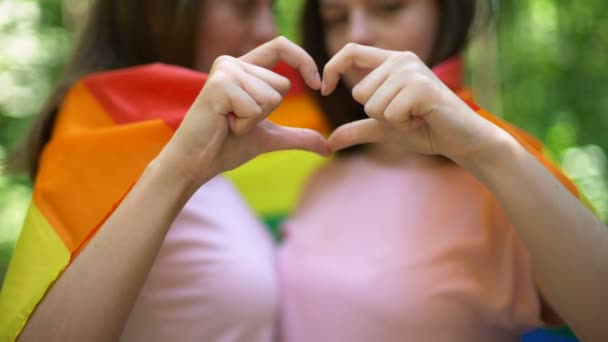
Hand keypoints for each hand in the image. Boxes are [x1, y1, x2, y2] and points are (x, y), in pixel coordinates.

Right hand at [160, 37, 328, 187]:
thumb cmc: (226, 147)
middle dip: (266, 113)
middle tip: (237, 121)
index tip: (319, 86)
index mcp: (244, 68)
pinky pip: (255, 107)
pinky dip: (244, 125)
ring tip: (229, 122)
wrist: (196, 163)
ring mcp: (225, 71)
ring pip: (271, 97)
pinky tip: (223, 124)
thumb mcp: (269, 138)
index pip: (281, 47)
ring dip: (254, 120)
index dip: (304, 61)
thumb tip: (328, 149)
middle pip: (281, 85)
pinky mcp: (219, 85)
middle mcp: (232, 63)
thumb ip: (298, 137)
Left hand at [323, 43, 501, 164]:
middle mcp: (401, 60)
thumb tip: (328, 143)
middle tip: (407, 115)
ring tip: (416, 118)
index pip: (351, 51)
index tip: (324, 89)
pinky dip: (404, 126)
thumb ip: (356, 130)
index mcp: (391, 62)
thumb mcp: (383, 128)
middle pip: (359, 92)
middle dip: (378, 114)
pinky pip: (390, 114)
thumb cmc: (425, 130)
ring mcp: (411, 71)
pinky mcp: (420, 87)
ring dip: (393, 122)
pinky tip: (423, 121)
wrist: (461, 140)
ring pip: (373, 105)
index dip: (332, 68)